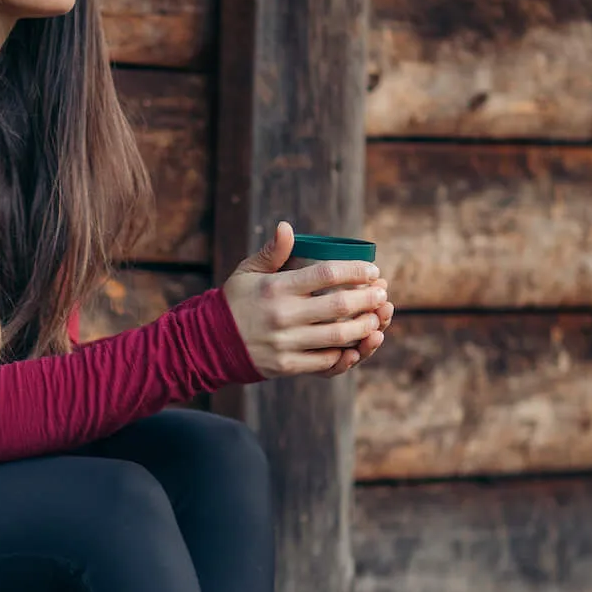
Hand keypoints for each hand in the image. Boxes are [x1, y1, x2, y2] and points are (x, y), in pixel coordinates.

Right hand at [222, 222, 393, 378]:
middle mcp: (282, 314)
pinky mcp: (286, 365)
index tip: (372, 270)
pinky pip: (324, 361)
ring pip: (337, 335)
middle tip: (382, 294)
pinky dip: (344, 354)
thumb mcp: (248, 272)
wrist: (209, 342)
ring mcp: (285, 342)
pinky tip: (355, 345)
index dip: (355, 271)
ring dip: (363, 327)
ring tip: (376, 319)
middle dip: (367, 299)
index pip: (326, 273)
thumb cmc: (235, 301)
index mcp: (276, 287)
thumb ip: (272, 252)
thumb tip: (286, 226)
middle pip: (339, 306)